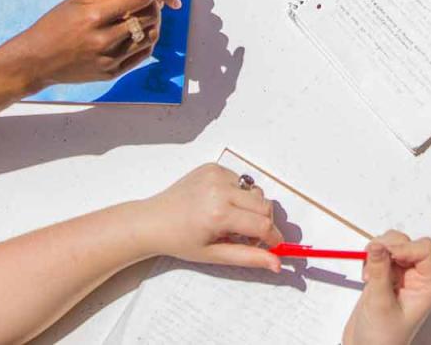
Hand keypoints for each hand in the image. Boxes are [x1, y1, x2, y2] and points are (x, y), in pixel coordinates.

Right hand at [0, 0, 177, 91]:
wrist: (36, 60)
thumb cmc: (55, 25)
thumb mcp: (77, 0)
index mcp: (94, 17)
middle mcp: (104, 40)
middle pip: (149, 18)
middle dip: (155, 4)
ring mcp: (109, 59)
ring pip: (150, 37)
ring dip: (154, 22)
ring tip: (145, 14)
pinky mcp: (111, 73)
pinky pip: (142, 55)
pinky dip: (147, 40)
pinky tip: (140, 31)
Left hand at [133, 163, 282, 271]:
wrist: (153, 221)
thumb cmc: (180, 240)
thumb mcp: (214, 254)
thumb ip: (249, 257)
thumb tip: (277, 263)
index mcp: (219, 214)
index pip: (263, 225)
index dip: (274, 238)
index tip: (275, 245)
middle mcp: (220, 190)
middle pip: (264, 205)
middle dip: (264, 223)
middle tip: (248, 236)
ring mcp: (216, 175)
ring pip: (255, 192)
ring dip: (251, 208)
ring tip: (231, 220)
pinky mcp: (213, 167)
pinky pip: (240, 181)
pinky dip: (238, 194)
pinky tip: (220, 204)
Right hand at [343, 231, 430, 344]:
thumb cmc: (382, 338)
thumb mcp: (380, 303)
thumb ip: (378, 271)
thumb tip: (377, 244)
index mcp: (426, 285)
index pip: (425, 251)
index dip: (407, 248)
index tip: (387, 254)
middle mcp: (416, 278)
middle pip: (408, 244)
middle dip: (388, 247)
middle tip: (372, 263)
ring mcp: (400, 276)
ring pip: (393, 245)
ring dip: (377, 250)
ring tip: (368, 274)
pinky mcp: (385, 276)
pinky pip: (380, 254)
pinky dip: (370, 258)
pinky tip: (366, 276)